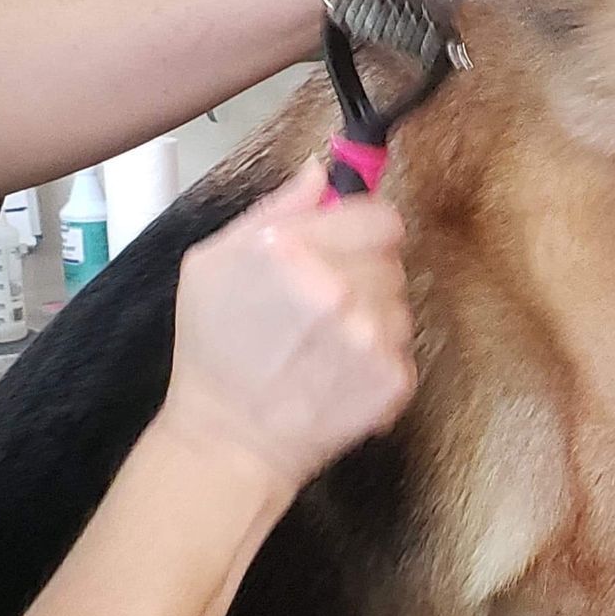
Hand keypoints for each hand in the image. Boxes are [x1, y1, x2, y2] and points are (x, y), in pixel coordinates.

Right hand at [159, 168, 415, 497]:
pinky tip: (337, 376)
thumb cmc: (212, 352)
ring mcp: (371, 338)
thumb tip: (320, 173)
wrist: (228, 442)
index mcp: (293, 248)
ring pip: (399, 305)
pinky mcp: (392, 380)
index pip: (380, 217)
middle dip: (361, 274)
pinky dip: (377, 363)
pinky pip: (402, 351)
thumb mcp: (212, 263)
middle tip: (317, 309)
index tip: (346, 247)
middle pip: (390, 259)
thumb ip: (274, 209)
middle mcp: (339, 289)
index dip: (363, 230)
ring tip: (324, 347)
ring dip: (372, 319)